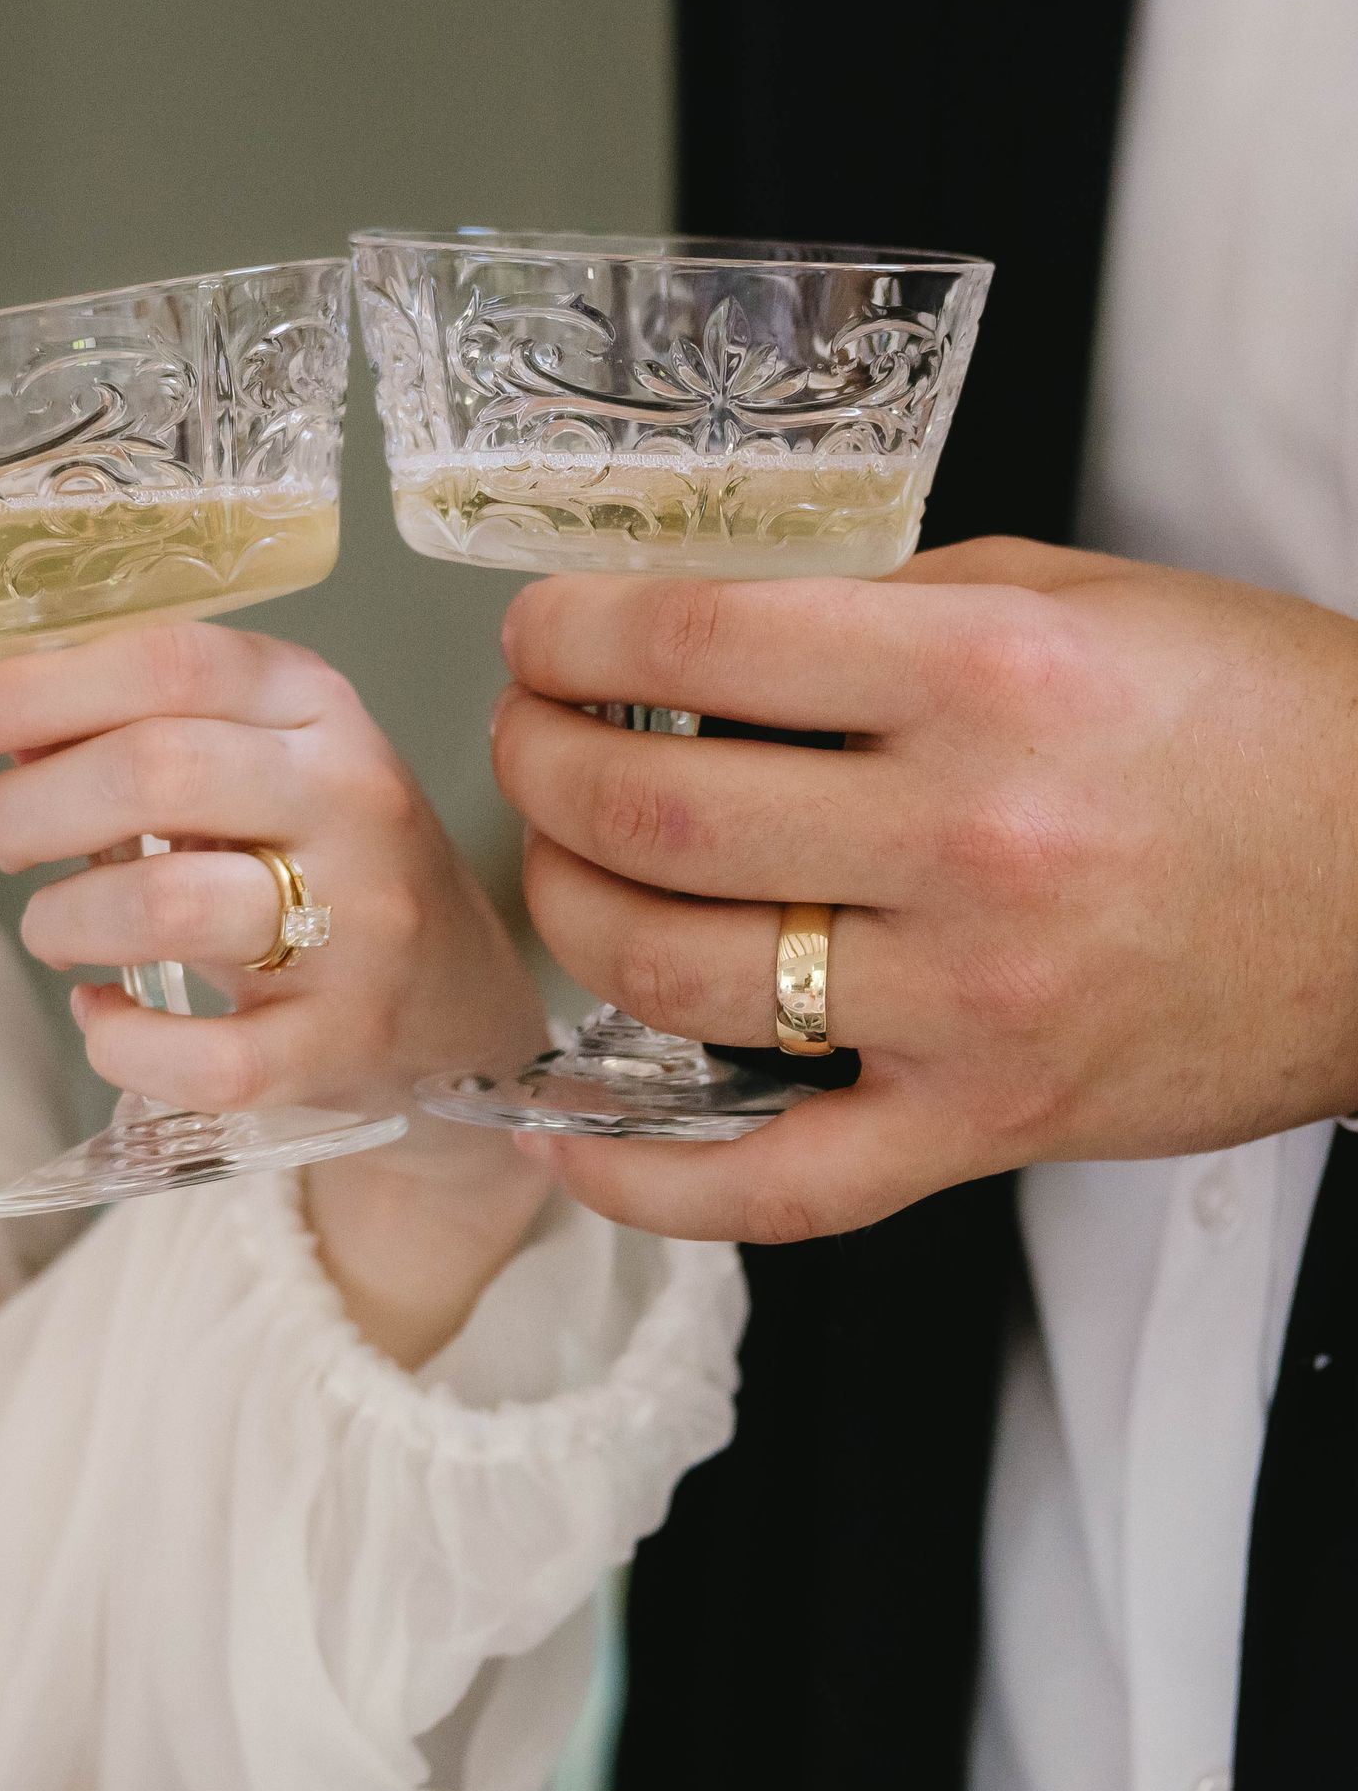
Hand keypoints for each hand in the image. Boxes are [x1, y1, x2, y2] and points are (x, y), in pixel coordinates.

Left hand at [0, 621, 550, 1360]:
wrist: (459, 1008)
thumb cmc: (324, 867)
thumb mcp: (262, 764)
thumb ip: (143, 731)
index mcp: (320, 708)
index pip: (164, 663)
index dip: (23, 689)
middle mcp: (354, 802)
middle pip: (155, 771)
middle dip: (30, 809)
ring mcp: (363, 930)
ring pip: (167, 906)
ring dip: (65, 920)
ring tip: (55, 927)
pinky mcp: (346, 1045)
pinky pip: (203, 1058)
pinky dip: (119, 1044)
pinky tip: (103, 1019)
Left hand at [491, 538, 1357, 1242]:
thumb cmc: (1262, 731)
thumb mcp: (1082, 601)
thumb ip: (891, 612)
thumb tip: (708, 641)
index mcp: (989, 675)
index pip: (697, 643)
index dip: (570, 636)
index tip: (540, 640)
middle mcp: (969, 839)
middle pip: (657, 816)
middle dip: (541, 768)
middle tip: (527, 744)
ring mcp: (971, 1003)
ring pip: (678, 978)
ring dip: (568, 917)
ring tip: (560, 873)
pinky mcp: (984, 1126)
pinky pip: (778, 1188)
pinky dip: (648, 1183)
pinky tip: (562, 1143)